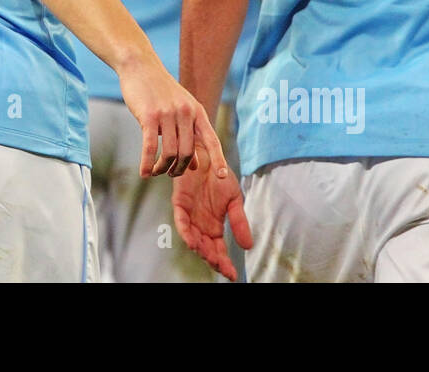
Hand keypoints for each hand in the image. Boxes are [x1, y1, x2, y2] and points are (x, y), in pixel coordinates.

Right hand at [118, 54, 228, 177]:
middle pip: (187, 152)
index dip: (218, 159)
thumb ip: (189, 136)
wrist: (140, 66)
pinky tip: (144, 173)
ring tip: (156, 172)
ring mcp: (167, 114)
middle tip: (171, 174)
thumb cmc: (160, 90)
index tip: (221, 176)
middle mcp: (185, 113)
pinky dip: (147, 164)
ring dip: (162, 168)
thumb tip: (196, 166)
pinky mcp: (148, 115)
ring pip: (169, 152)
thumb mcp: (180, 110)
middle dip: (179, 168)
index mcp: (196, 111)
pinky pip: (150, 147)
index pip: (211, 139)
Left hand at [172, 150, 252, 279]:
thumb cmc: (219, 176)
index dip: (225, 263)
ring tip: (211, 259)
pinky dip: (186, 232)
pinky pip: (181, 221)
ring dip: (201, 250)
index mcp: (214, 226)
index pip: (219, 249)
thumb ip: (239, 222)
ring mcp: (190, 215)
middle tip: (223, 268)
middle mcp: (201, 224)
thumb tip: (248, 246)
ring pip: (193, 239)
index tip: (233, 275)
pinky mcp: (180, 203)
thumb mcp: (235, 200)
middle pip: (206, 248)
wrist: (208, 152)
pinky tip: (193, 241)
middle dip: (214, 260)